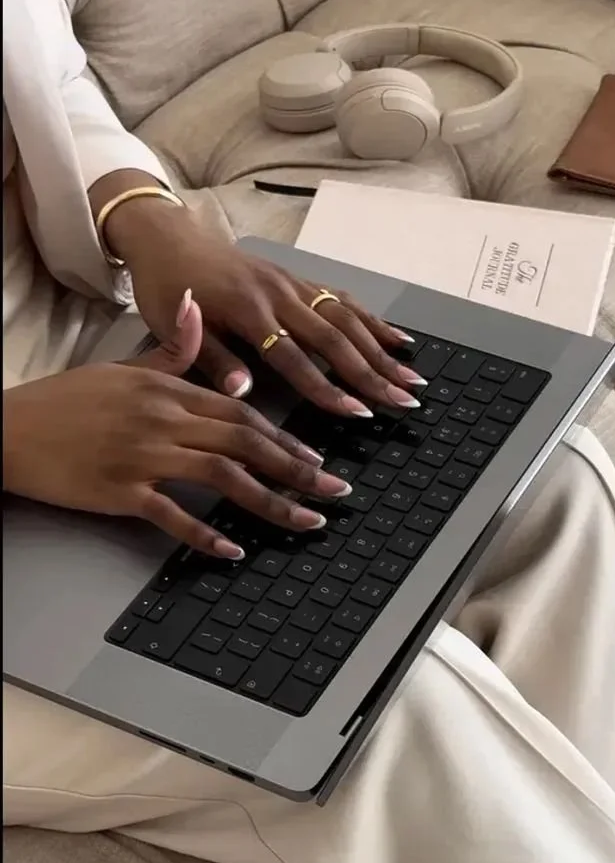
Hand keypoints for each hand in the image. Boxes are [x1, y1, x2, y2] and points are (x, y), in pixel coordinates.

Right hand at [2, 293, 353, 556]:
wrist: (10, 428)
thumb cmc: (66, 401)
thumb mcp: (123, 367)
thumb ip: (172, 349)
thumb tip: (198, 311)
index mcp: (168, 389)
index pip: (244, 414)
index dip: (286, 438)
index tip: (317, 459)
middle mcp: (163, 419)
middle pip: (246, 444)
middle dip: (298, 469)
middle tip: (335, 492)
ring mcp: (143, 455)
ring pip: (224, 478)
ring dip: (273, 502)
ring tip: (307, 522)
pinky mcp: (120, 491)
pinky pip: (173, 515)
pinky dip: (206, 534)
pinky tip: (234, 550)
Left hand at [106, 201, 425, 409]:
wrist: (167, 237)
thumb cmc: (167, 287)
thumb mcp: (173, 328)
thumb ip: (212, 359)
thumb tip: (244, 392)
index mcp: (247, 310)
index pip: (295, 358)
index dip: (327, 388)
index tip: (357, 412)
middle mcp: (278, 295)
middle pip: (335, 339)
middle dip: (374, 373)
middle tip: (403, 402)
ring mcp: (292, 284)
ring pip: (348, 319)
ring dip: (384, 351)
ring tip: (412, 379)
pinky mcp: (298, 278)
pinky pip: (343, 300)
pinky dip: (373, 321)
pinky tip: (398, 340)